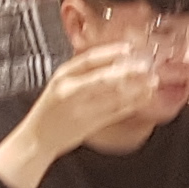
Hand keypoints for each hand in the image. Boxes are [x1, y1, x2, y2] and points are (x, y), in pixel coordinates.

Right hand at [0, 40, 162, 187]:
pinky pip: (115, 112)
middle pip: (104, 78)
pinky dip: (131, 105)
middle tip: (146, 66)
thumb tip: (113, 58)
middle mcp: (70, 91)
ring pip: (112, 96)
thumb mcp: (61, 83)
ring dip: (135, 89)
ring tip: (152, 82)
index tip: (129, 49)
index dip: (111, 52)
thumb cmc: (51, 109)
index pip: (89, 59)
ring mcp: (80, 109)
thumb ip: (83, 72)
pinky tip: (143, 98)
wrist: (36, 138)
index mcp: (62, 76)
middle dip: (128, 71)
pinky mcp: (89, 124)